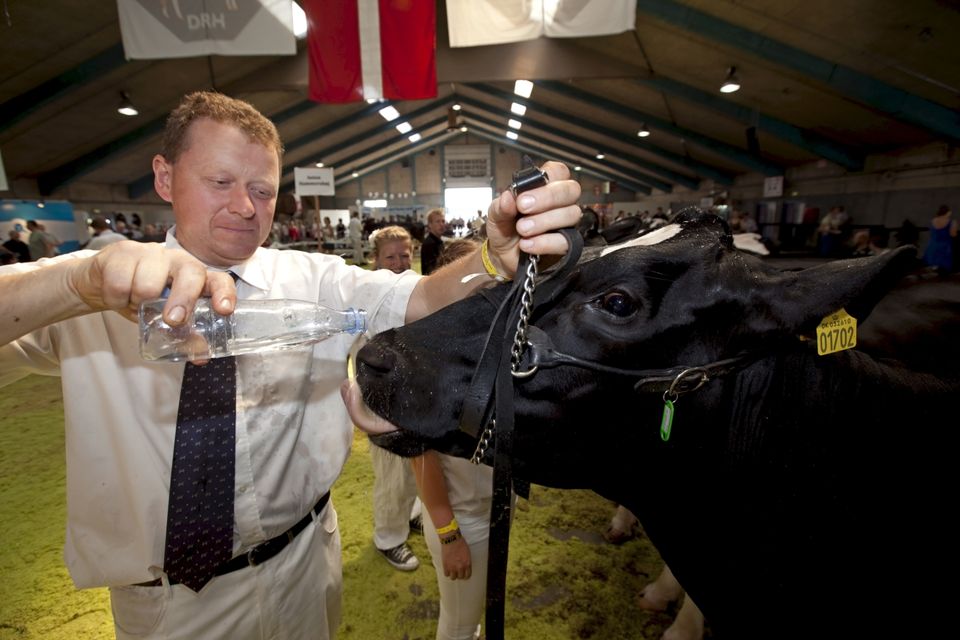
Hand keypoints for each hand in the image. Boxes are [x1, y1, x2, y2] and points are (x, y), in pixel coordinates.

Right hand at [68, 240, 236, 324]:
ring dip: (138, 302)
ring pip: (148, 283)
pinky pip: (119, 283)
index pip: (218, 279)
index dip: (224, 293)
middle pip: (190, 273)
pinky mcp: (123, 252)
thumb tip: (201, 356)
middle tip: (173, 319)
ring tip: (135, 302)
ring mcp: (151, 253)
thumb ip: (184, 333)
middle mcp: (178, 260)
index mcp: (195, 277)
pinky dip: (116, 298)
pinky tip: (118, 296)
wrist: (103, 281)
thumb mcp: (164, 318)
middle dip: (183, 299)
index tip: (224, 310)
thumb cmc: (143, 299)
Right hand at [440, 535, 471, 579]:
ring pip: (453, 578)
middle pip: (460, 577)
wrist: (452, 539)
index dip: (465, 576)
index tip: (463, 574)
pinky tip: (447, 568)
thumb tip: (465, 566)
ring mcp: (453, 567)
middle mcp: (461, 567)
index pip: (468, 575)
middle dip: (459, 574)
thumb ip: (467, 561)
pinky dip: (446, 572)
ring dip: (452, 574)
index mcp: (467, 564)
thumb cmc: (460, 543)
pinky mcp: (446, 566)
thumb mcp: (467, 553)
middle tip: (457, 571)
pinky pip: (446, 574)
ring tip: (451, 571)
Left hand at [485, 161, 581, 275]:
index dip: (547, 177)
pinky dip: (544, 243)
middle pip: (571, 190)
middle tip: (523, 207)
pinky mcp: (566, 245)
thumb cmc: (504, 228)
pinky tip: (527, 244)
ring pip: (571, 214)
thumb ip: (501, 205)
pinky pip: (565, 241)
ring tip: (521, 229)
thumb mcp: (496, 214)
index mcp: (545, 187)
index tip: (522, 194)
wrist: (502, 255)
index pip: (558, 171)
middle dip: (547, 197)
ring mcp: (565, 224)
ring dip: (543, 221)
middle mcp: (560, 203)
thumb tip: (507, 197)